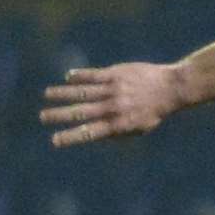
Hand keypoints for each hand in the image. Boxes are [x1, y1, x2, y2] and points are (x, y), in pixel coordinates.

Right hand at [40, 62, 189, 146]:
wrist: (171, 88)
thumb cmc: (154, 111)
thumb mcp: (139, 129)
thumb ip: (117, 132)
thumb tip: (94, 134)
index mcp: (118, 124)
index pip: (88, 133)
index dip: (70, 137)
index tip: (55, 140)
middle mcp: (113, 108)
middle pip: (80, 112)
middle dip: (59, 115)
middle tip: (42, 117)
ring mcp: (113, 90)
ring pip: (81, 92)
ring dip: (62, 94)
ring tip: (46, 95)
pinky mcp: (115, 74)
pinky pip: (92, 75)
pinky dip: (79, 76)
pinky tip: (68, 77)